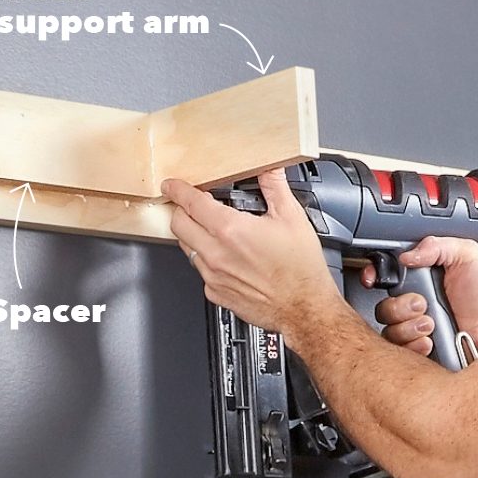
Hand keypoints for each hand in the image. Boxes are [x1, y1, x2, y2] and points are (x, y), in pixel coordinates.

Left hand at [161, 169, 344, 334]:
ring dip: (193, 235)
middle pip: (178, 225)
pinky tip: (225, 257)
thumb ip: (275, 187)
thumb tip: (269, 169)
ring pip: (187, 248)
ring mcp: (213, 276)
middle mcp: (217, 254)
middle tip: (193, 206)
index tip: (173, 185)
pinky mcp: (216, 294)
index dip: (178, 190)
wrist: (305, 307)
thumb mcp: (292, 217)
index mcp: (232, 230)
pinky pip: (200, 272)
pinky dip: (206, 261)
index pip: (191, 203)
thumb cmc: (301, 270)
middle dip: (181, 211)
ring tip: (213, 231)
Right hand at [362, 236, 477, 355]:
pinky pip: (401, 353)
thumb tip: (408, 254)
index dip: (374, 276)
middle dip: (399, 306)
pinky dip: (414, 346)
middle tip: (422, 303)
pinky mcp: (421, 352)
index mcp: (419, 280)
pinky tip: (431, 340)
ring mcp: (416, 329)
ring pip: (389, 331)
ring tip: (431, 323)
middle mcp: (413, 305)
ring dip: (408, 326)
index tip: (375, 278)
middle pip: (383, 308)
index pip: (385, 277)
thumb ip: (438, 245)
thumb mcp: (466, 255)